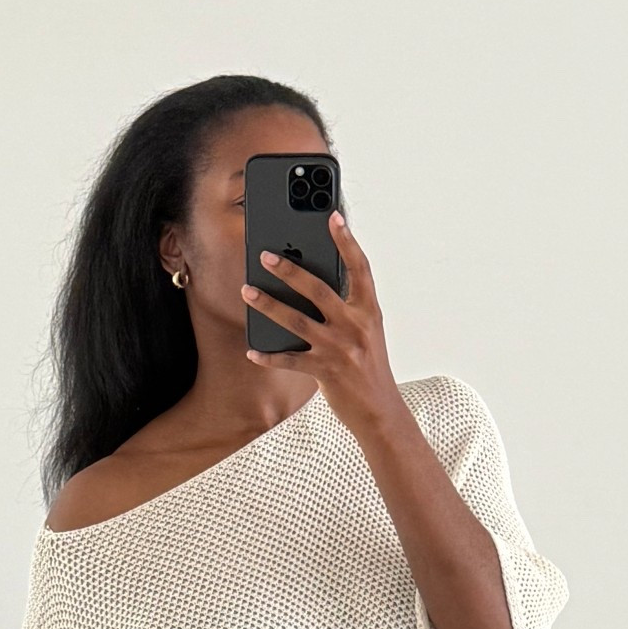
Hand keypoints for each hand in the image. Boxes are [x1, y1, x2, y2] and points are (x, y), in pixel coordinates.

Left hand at [241, 210, 402, 436]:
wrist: (380, 411)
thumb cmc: (369, 366)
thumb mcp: (368, 332)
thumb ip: (349, 307)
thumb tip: (315, 283)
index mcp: (368, 311)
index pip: (360, 269)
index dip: (347, 241)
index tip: (332, 217)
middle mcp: (354, 326)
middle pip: (318, 290)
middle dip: (289, 270)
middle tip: (266, 256)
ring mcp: (339, 349)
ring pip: (297, 320)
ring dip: (268, 305)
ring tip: (247, 291)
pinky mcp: (325, 372)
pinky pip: (290, 360)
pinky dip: (269, 356)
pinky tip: (252, 350)